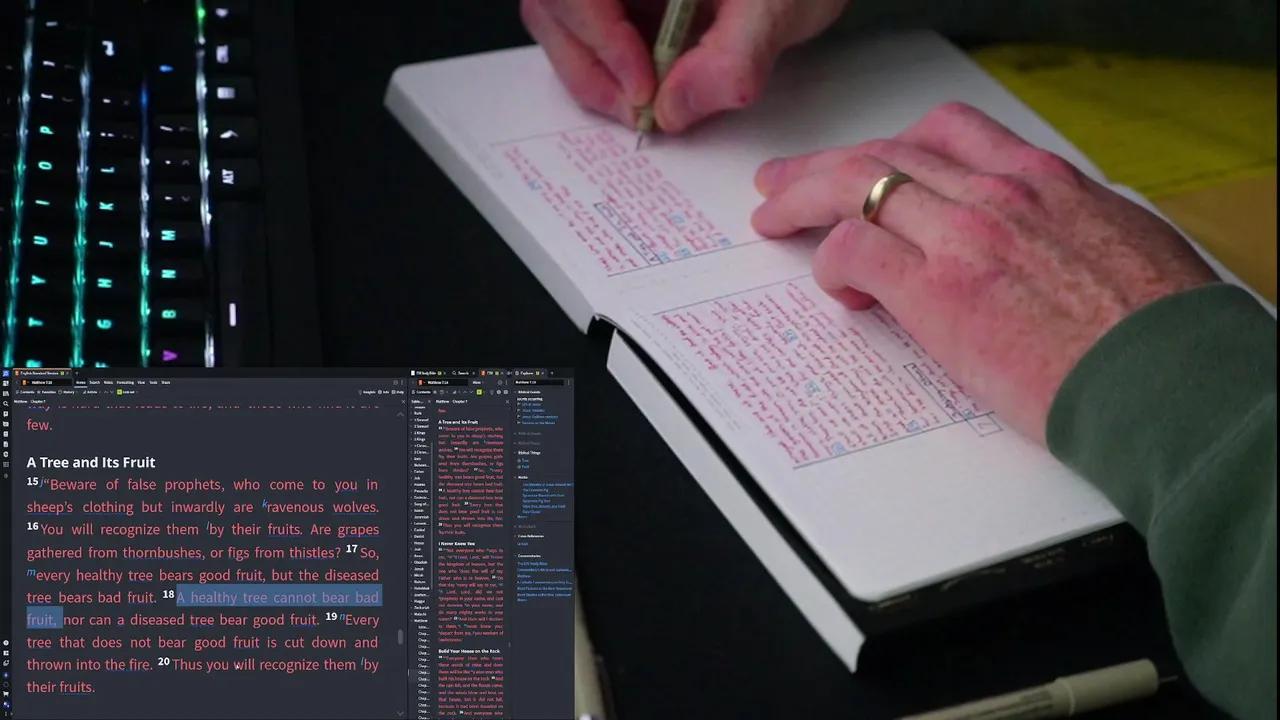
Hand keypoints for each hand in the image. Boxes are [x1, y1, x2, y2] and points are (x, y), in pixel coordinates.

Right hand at [520, 0, 846, 131]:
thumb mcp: (777, 9)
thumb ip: (733, 58)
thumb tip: (677, 106)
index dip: (600, 39)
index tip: (643, 87)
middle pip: (554, 7)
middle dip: (592, 69)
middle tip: (640, 111)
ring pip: (560, 22)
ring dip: (597, 74)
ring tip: (649, 100)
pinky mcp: (614, 3)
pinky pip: (582, 30)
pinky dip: (609, 67)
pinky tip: (648, 82)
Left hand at [750, 102, 1218, 443]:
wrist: (1166, 379)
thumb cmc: (1157, 328)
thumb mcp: (1118, 242)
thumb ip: (1060, 228)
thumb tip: (1032, 242)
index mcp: (1043, 180)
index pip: (947, 131)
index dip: (892, 144)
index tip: (869, 158)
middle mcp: (998, 194)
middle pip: (884, 153)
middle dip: (823, 165)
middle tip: (786, 180)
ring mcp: (964, 238)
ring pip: (855, 186)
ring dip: (803, 199)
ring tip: (774, 217)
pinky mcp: (938, 293)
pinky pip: (854, 252)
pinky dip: (832, 263)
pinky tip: (837, 287)